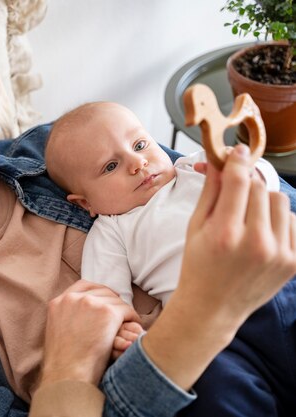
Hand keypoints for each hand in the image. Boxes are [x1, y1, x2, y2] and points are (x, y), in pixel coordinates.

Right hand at [38, 281, 138, 388]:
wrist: (67, 375)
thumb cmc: (63, 363)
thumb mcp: (56, 332)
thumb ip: (66, 318)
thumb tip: (78, 318)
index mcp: (58, 302)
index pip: (82, 286)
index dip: (98, 291)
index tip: (107, 298)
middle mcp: (73, 299)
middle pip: (101, 291)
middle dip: (113, 302)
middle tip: (121, 314)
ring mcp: (90, 303)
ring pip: (115, 300)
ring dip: (123, 311)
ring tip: (128, 323)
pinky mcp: (107, 312)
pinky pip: (126, 310)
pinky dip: (132, 318)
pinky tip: (134, 326)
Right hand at [182, 144, 295, 324]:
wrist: (212, 307)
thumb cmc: (198, 266)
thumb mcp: (195, 227)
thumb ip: (211, 192)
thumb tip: (220, 162)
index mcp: (225, 234)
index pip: (239, 181)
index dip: (238, 161)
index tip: (238, 152)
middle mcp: (256, 244)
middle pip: (260, 188)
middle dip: (247, 184)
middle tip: (235, 191)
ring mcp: (279, 254)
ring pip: (279, 202)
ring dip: (263, 202)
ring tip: (247, 218)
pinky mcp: (293, 262)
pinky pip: (291, 222)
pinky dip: (276, 220)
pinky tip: (259, 233)